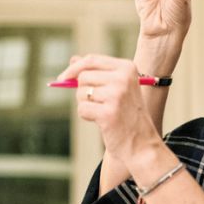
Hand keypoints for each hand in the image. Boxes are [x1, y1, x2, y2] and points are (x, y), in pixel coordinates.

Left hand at [56, 54, 162, 169]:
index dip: (74, 69)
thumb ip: (96, 72)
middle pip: (84, 76)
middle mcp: (123, 78)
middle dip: (82, 91)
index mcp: (127, 68)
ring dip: (86, 105)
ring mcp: (116, 95)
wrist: (141, 143)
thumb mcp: (117, 88)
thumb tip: (73, 59)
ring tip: (102, 112)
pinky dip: (87, 116)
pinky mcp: (108, 113)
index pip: (92, 60)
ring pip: (81, 93)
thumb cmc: (127, 114)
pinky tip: (102, 121)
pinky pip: (82, 109)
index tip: (62, 78)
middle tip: (95, 103)